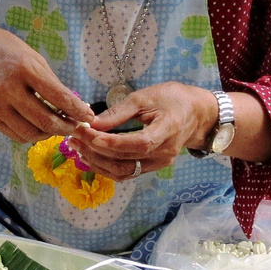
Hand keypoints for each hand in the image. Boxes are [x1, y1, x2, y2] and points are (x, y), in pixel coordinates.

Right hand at [0, 24, 94, 142]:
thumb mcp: (28, 53)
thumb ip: (47, 78)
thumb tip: (70, 102)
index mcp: (24, 68)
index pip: (58, 97)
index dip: (78, 111)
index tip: (89, 116)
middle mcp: (10, 90)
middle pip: (46, 121)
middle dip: (67, 128)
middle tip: (76, 126)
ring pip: (31, 133)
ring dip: (50, 134)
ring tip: (58, 127)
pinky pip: (16, 135)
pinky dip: (32, 135)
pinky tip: (39, 127)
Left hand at [64, 82, 217, 178]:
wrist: (196, 114)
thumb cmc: (172, 99)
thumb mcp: (146, 96)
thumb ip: (119, 112)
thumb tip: (93, 123)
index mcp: (168, 130)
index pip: (140, 143)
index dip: (114, 142)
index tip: (90, 134)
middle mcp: (164, 153)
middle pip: (126, 160)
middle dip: (96, 150)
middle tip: (74, 135)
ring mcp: (159, 163)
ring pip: (124, 172)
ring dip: (97, 161)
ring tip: (77, 146)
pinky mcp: (152, 167)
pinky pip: (127, 172)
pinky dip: (106, 166)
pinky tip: (90, 155)